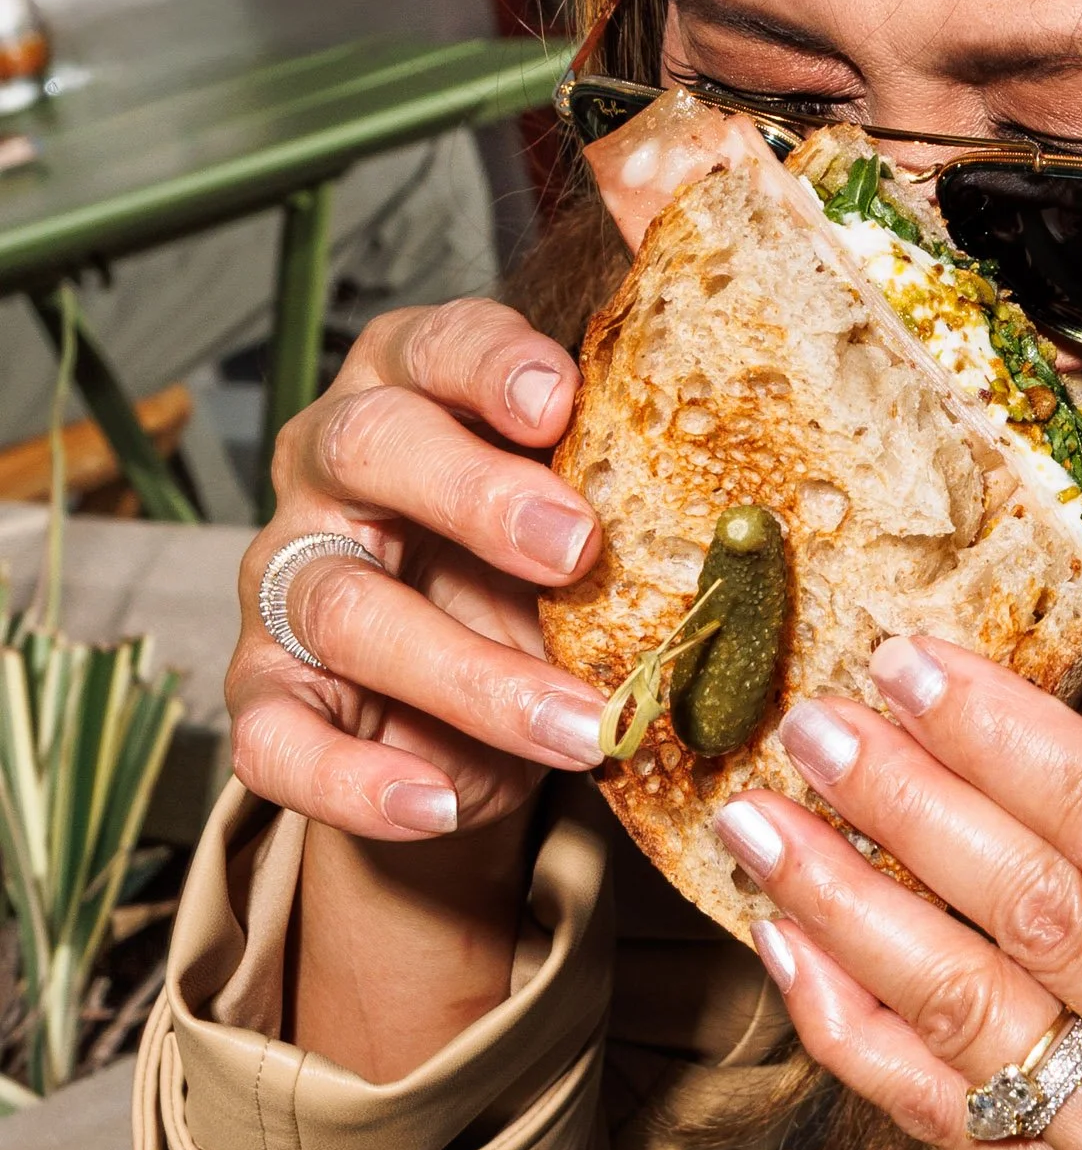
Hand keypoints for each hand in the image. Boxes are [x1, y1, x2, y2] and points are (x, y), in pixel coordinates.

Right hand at [227, 299, 607, 839]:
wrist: (475, 717)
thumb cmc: (535, 578)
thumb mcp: (590, 519)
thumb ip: (633, 473)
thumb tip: (746, 450)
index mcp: (414, 395)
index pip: (434, 346)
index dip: (491, 365)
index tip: (563, 401)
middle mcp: (333, 473)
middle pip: (371, 447)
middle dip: (475, 494)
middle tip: (577, 548)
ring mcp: (288, 583)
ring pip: (348, 607)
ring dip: (472, 676)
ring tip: (582, 728)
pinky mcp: (267, 694)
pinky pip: (277, 740)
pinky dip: (357, 781)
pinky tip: (438, 803)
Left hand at [715, 638, 1081, 1149]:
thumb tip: (1074, 675)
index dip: (1005, 741)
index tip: (913, 666)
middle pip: (1037, 918)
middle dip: (906, 805)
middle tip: (815, 725)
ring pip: (969, 1023)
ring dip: (844, 912)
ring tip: (764, 826)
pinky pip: (944, 1122)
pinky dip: (851, 1032)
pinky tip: (791, 950)